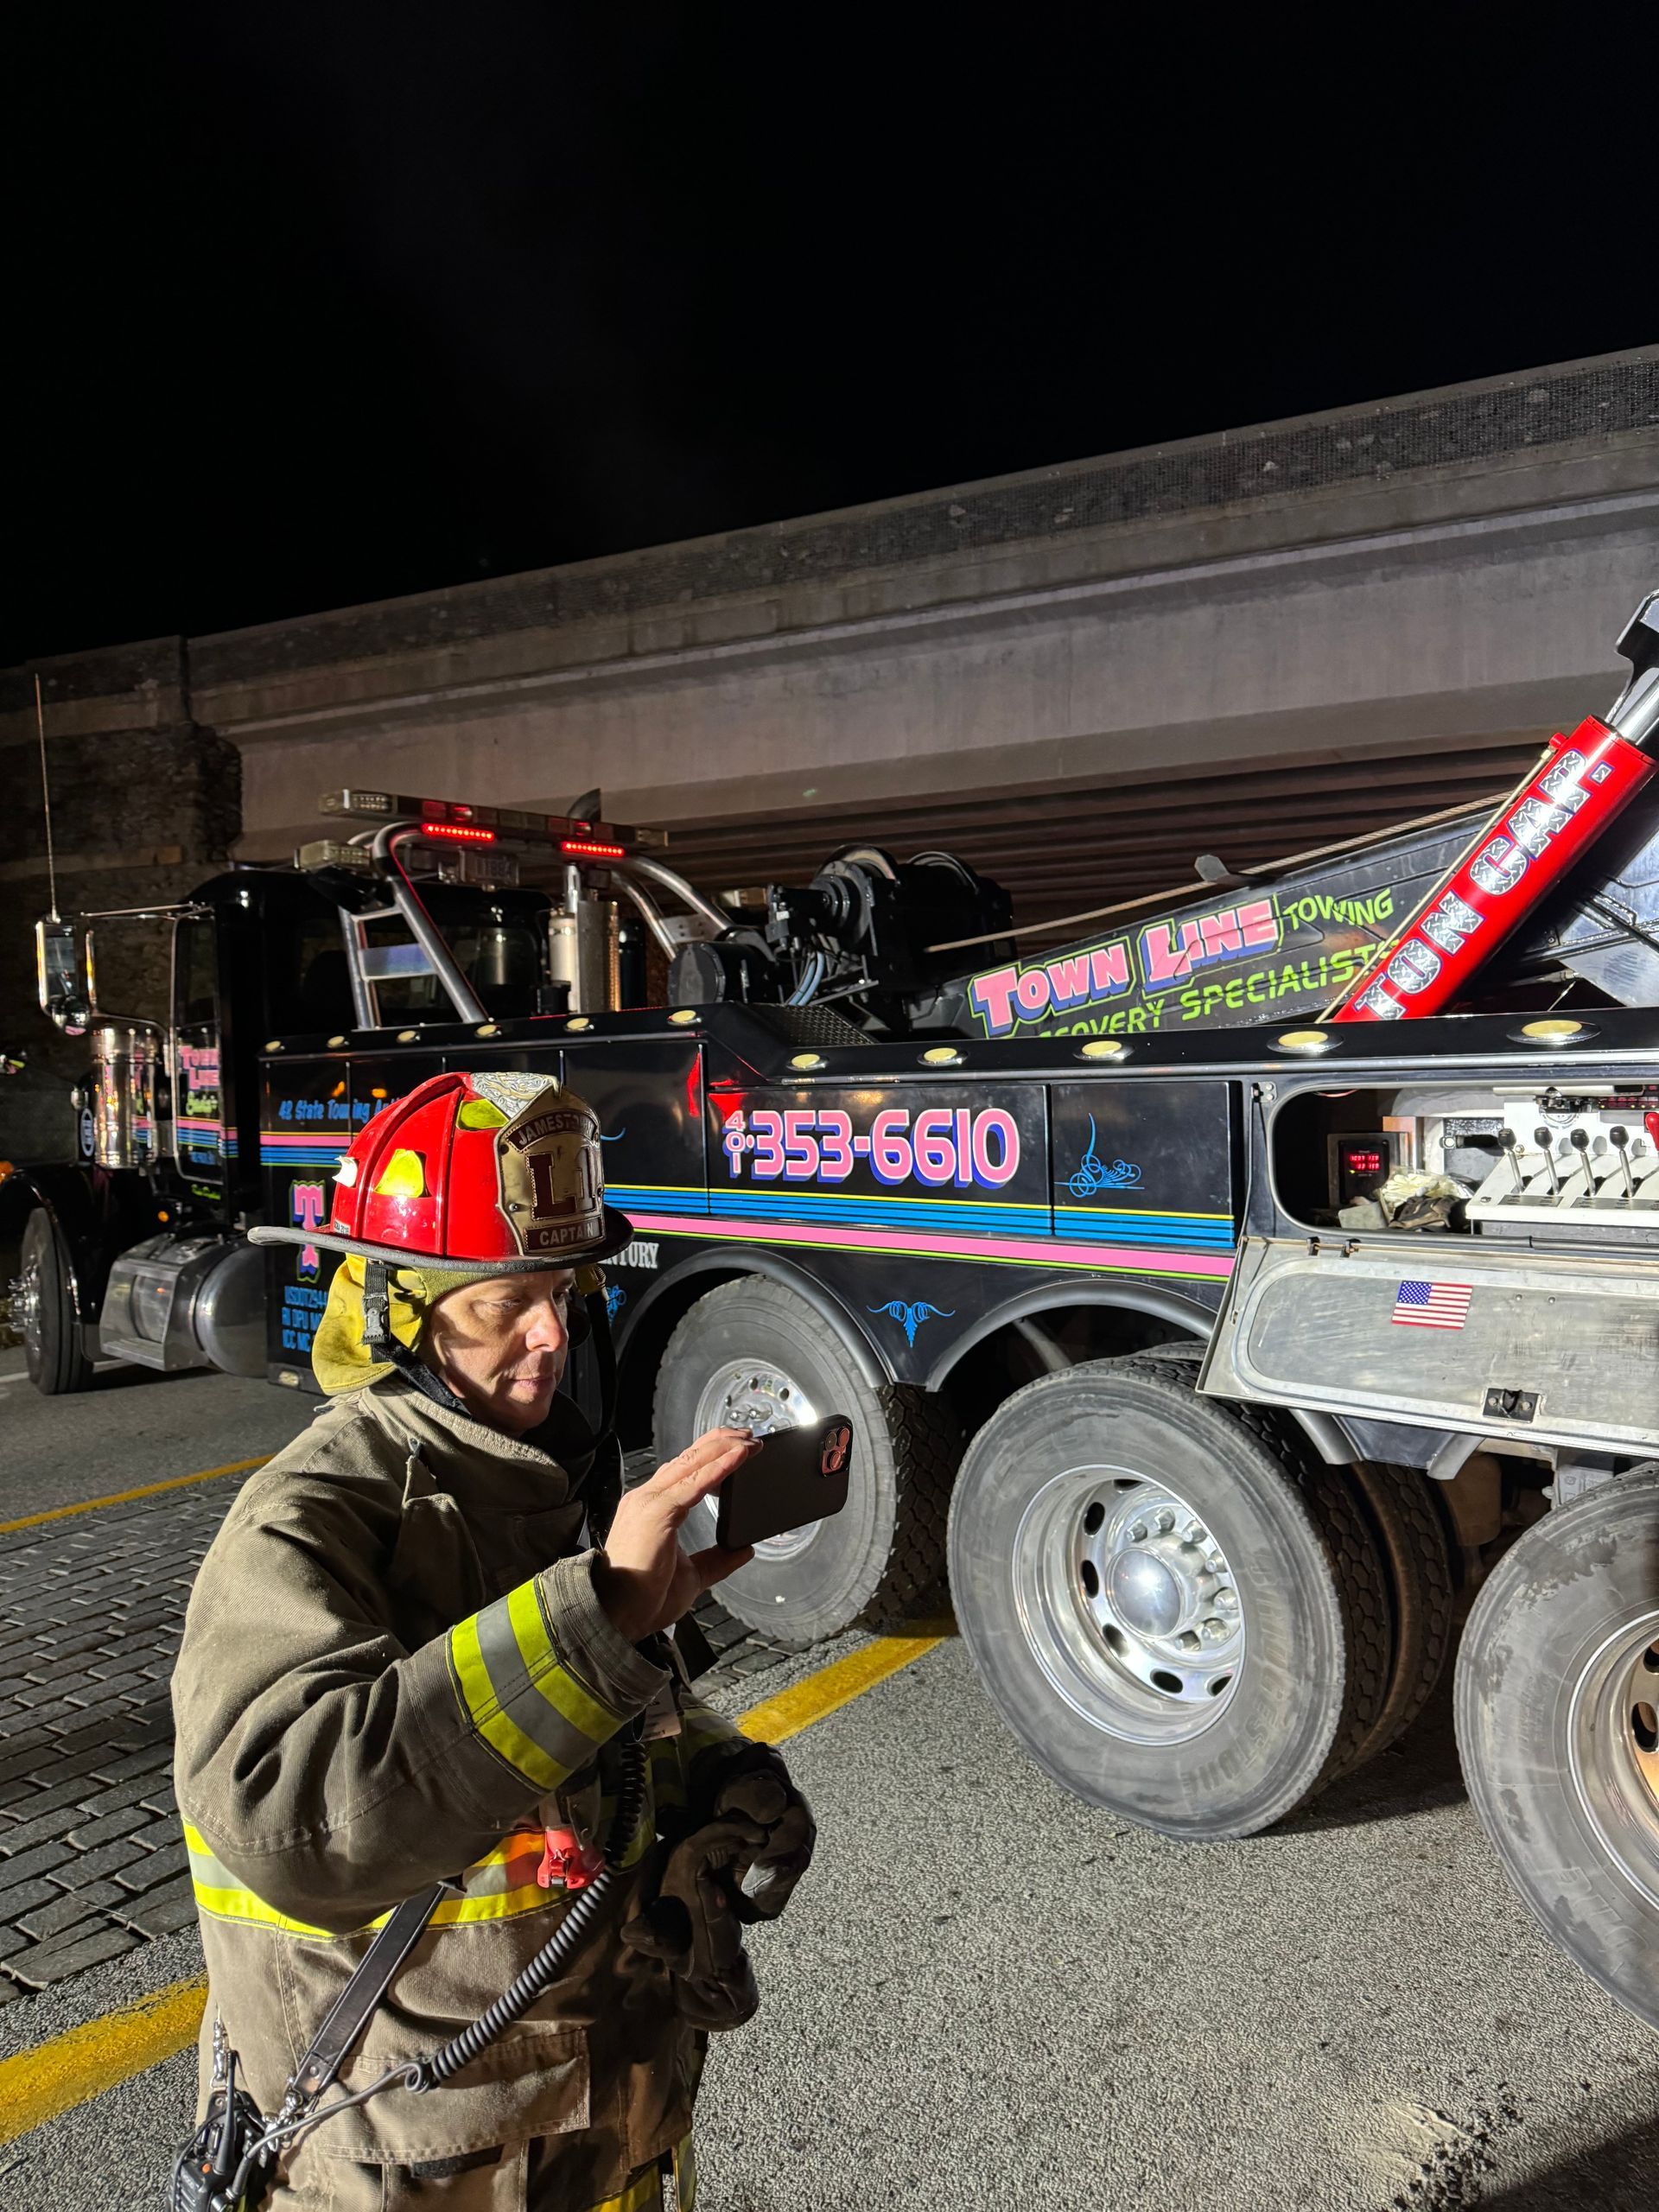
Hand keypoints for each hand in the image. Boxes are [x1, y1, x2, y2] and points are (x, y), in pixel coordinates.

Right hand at [594, 1427, 758, 1642]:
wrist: (615, 1616)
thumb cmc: (642, 1599)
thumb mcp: (691, 1576)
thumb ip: (716, 1560)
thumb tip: (743, 1550)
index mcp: (651, 1510)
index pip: (683, 1471)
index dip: (710, 1456)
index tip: (737, 1449)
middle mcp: (647, 1499)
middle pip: (689, 1458)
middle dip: (721, 1443)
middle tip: (751, 1436)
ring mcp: (650, 1502)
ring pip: (693, 1463)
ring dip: (725, 1449)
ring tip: (751, 1441)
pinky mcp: (657, 1512)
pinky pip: (695, 1483)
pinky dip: (720, 1467)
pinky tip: (739, 1457)